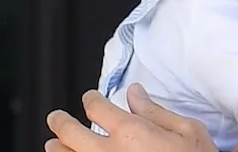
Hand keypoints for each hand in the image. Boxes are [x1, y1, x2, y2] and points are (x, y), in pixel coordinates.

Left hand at [45, 85, 237, 151]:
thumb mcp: (186, 130)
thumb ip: (155, 111)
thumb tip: (135, 92)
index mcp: (132, 131)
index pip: (97, 107)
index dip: (90, 99)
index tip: (89, 98)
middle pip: (71, 134)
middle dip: (60, 123)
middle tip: (55, 118)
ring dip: (57, 149)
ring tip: (51, 145)